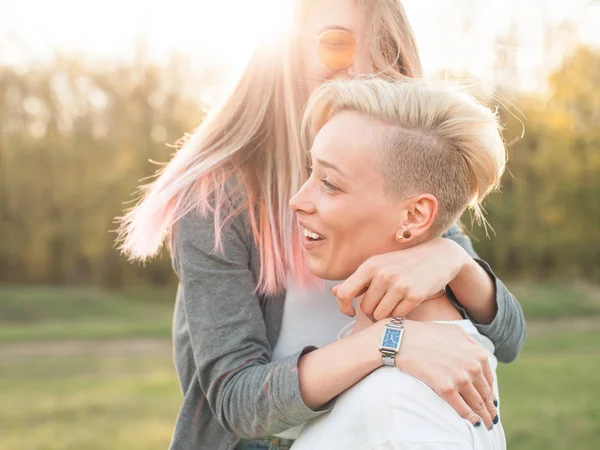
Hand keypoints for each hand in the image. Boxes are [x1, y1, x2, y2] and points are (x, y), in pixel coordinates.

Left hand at [333, 238, 468, 319]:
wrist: (438, 257)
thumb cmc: (403, 263)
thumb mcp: (379, 265)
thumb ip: (357, 280)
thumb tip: (334, 292)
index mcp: (370, 265)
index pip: (344, 293)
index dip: (343, 307)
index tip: (350, 311)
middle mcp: (382, 274)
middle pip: (365, 309)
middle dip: (371, 312)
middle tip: (380, 306)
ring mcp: (399, 284)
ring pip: (380, 315)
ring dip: (385, 315)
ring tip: (392, 304)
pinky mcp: (414, 295)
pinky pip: (398, 316)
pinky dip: (400, 314)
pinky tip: (404, 304)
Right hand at [394, 320, 498, 428]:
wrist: (402, 339)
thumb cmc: (426, 334)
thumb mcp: (455, 332)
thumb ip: (471, 344)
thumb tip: (480, 360)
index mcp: (477, 353)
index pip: (489, 380)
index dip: (490, 393)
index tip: (490, 403)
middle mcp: (473, 366)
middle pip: (485, 394)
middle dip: (489, 408)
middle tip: (491, 419)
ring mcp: (460, 378)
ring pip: (477, 403)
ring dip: (483, 416)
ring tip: (485, 424)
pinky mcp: (445, 388)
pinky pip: (462, 408)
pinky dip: (470, 418)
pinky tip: (473, 423)